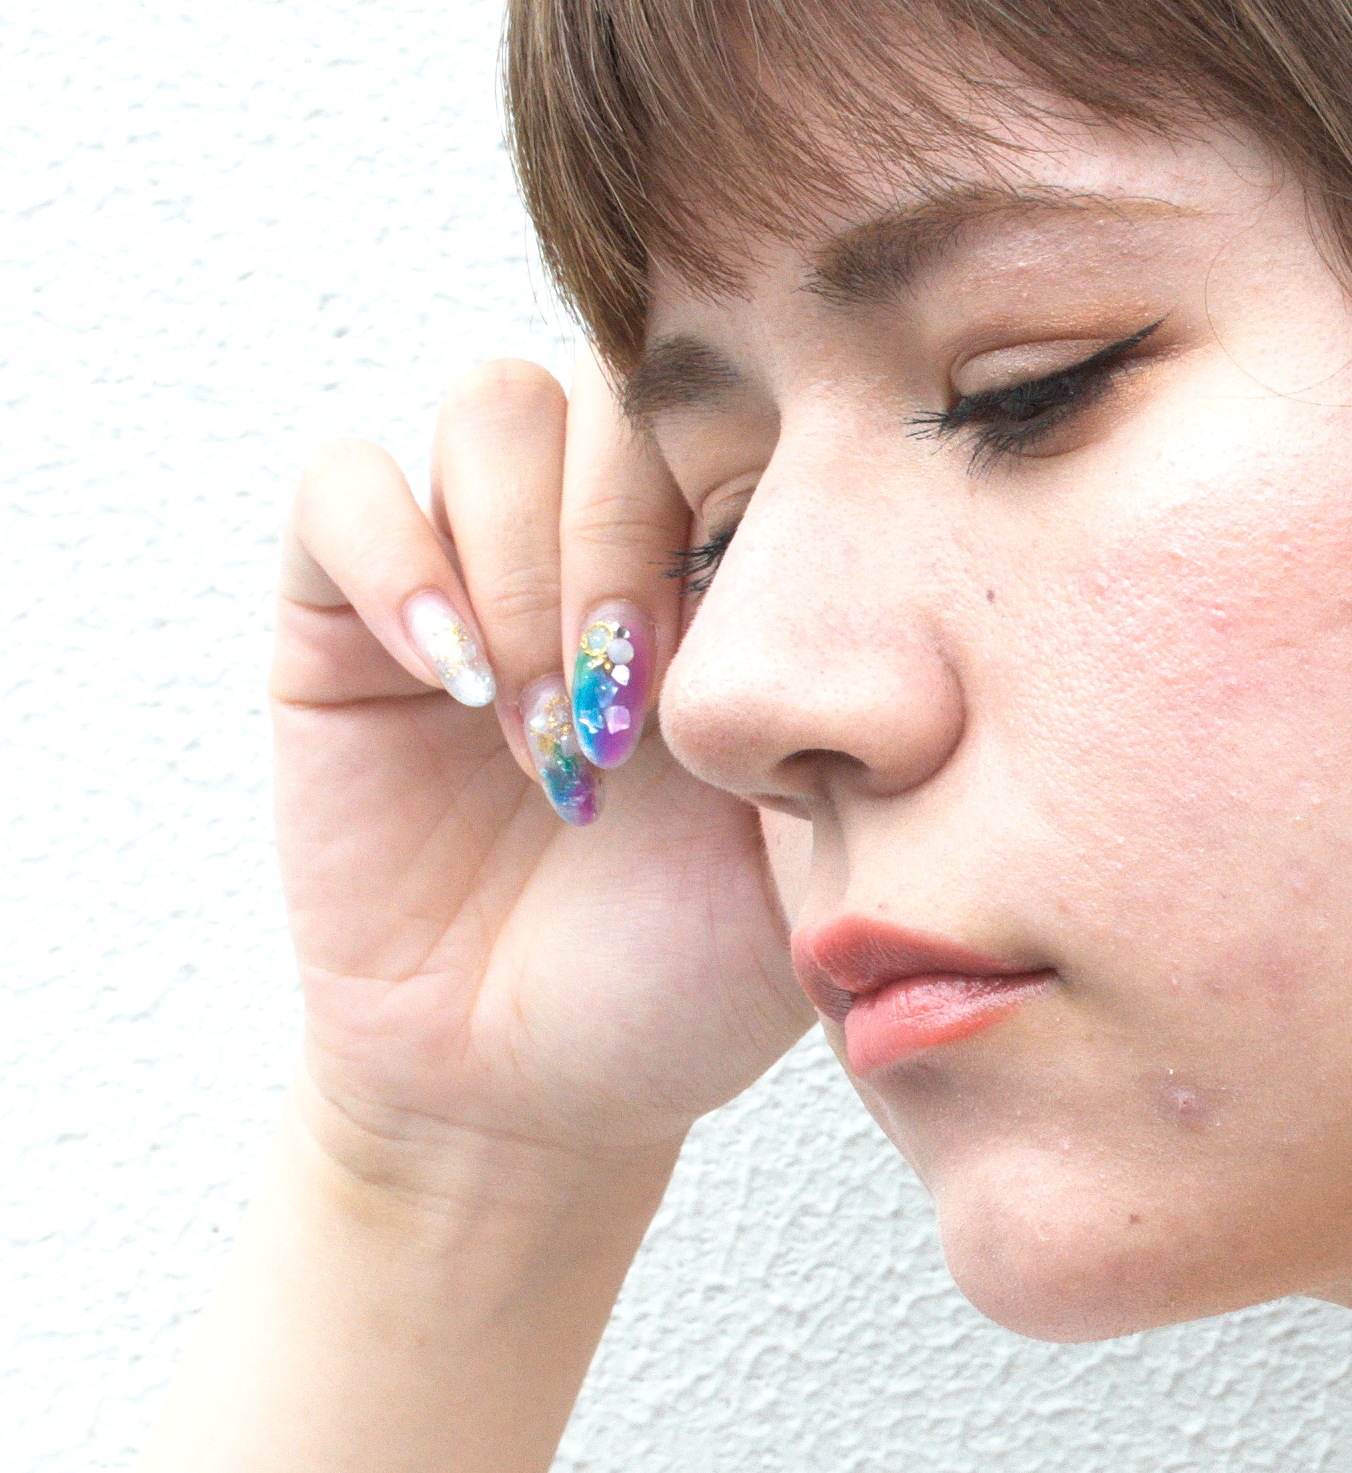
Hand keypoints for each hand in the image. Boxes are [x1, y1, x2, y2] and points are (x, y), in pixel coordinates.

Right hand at [275, 356, 811, 1177]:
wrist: (534, 1090)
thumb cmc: (690, 975)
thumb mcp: (819, 836)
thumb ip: (851, 693)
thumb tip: (888, 559)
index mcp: (738, 568)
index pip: (751, 405)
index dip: (749, 495)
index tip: (753, 662)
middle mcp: (605, 534)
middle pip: (619, 382)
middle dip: (632, 536)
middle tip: (636, 706)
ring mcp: (471, 559)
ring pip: (495, 407)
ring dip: (529, 562)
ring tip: (552, 732)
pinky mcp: (342, 613)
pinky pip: (344, 485)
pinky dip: (399, 561)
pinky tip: (455, 682)